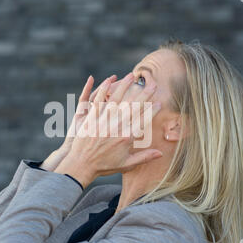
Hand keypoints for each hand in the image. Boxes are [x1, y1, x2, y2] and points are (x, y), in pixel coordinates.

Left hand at [54, 73, 161, 187]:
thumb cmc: (104, 166)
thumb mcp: (126, 165)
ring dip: (125, 86)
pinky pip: (98, 101)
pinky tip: (109, 80)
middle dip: (144, 94)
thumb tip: (161, 154)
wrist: (81, 166)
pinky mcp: (91, 118)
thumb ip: (144, 158)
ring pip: (116, 100)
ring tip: (131, 76)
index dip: (152, 111)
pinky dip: (103, 90)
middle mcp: (116, 128)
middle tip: (152, 84)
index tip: (159, 102)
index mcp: (126, 139)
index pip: (143, 121)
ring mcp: (103, 122)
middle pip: (132, 107)